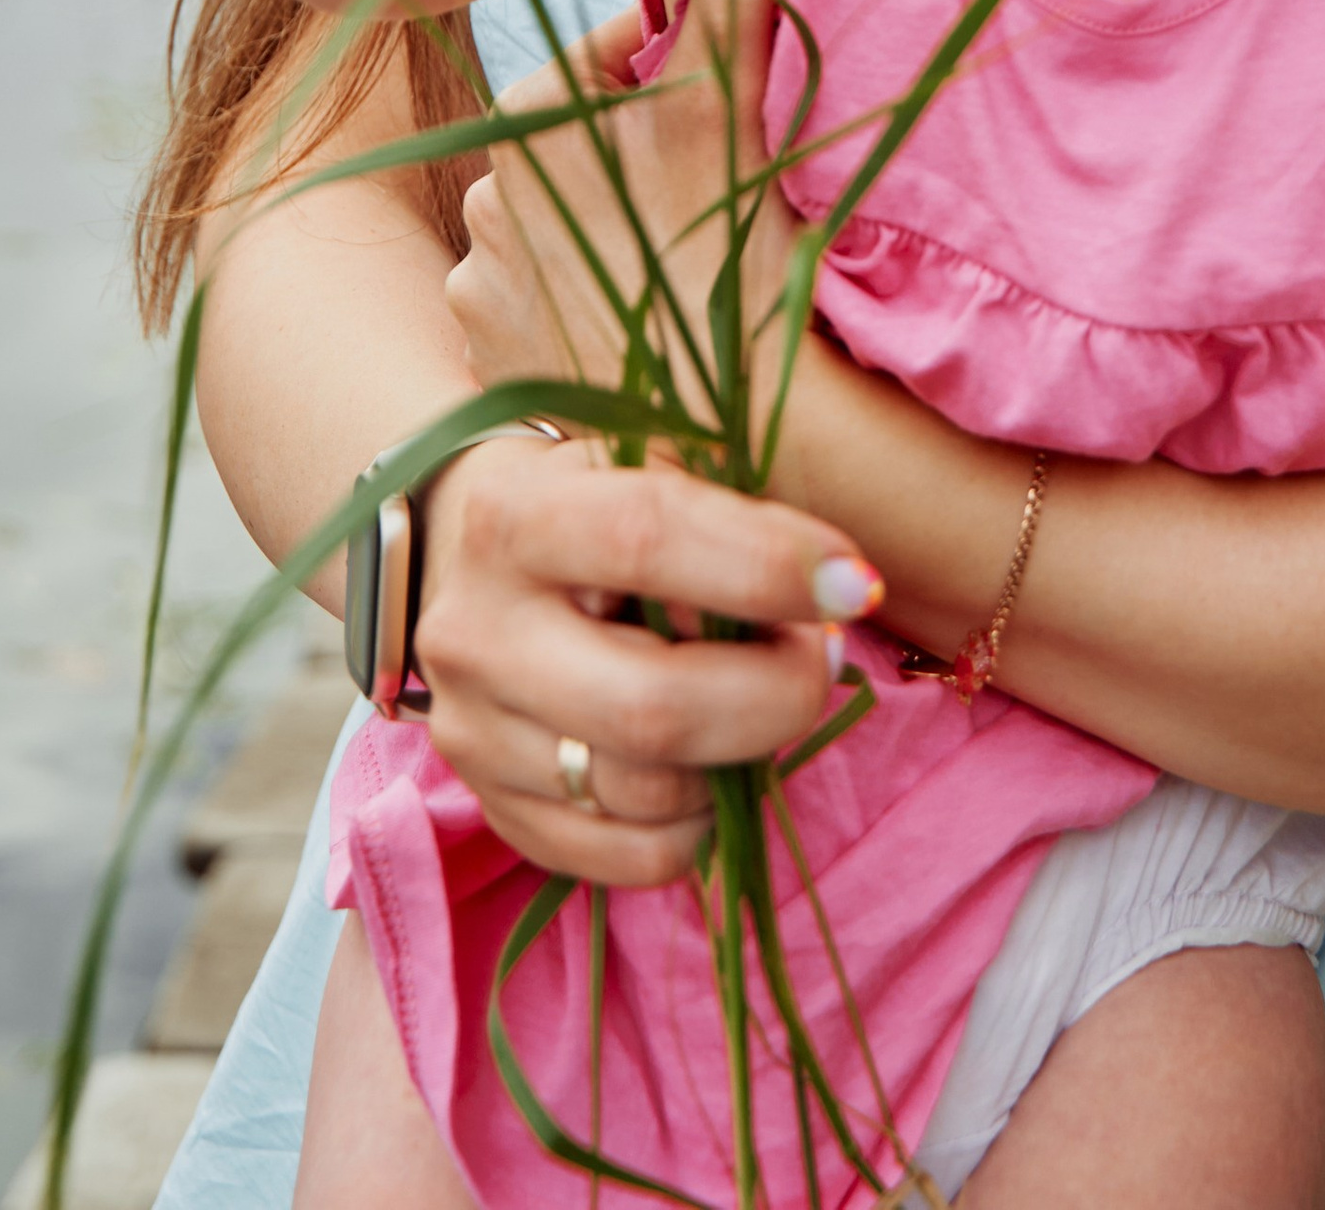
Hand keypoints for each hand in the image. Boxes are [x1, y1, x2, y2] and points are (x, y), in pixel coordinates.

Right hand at [412, 429, 881, 886]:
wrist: (469, 563)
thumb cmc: (591, 504)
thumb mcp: (646, 466)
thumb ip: (728, 514)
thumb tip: (832, 592)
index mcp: (512, 517)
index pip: (646, 537)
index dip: (767, 566)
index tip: (855, 583)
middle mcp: (476, 632)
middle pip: (651, 705)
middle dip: (775, 694)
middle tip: (819, 658)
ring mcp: (474, 735)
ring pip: (649, 793)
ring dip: (743, 754)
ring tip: (760, 698)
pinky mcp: (495, 812)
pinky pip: (633, 857)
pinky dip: (703, 823)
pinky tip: (712, 762)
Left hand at [449, 0, 793, 410]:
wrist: (726, 423)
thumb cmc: (734, 244)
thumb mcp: (733, 88)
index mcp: (533, 113)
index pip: (612, 65)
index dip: (677, 87)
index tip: (726, 125)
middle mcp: (486, 193)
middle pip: (587, 149)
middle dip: (640, 162)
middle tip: (715, 204)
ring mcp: (484, 281)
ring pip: (563, 228)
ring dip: (614, 237)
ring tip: (681, 272)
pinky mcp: (491, 356)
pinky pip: (538, 309)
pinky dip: (585, 310)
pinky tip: (640, 327)